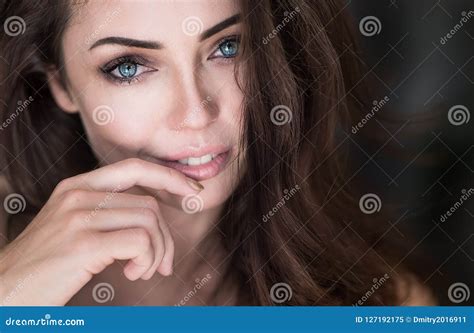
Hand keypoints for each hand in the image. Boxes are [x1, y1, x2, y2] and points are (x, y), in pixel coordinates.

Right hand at [0, 158, 202, 304]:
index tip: (193, 190)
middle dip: (165, 237)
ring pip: (150, 222)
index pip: (136, 167)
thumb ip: (106, 211)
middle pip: (149, 203)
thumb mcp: (72, 225)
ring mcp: (79, 217)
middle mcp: (78, 195)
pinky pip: (141, 241)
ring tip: (142, 270)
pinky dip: (147, 260)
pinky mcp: (83, 244)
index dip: (169, 176)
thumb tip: (153, 217)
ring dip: (157, 253)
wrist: (5, 293)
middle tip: (161, 263)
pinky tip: (132, 273)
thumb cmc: (46, 264)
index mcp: (77, 186)